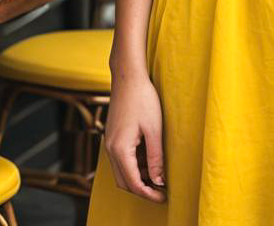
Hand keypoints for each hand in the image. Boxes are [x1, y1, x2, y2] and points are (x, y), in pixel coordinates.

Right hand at [104, 65, 166, 201]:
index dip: (149, 193)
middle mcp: (110, 149)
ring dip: (138, 177)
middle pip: (124, 182)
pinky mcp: (113, 136)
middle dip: (142, 189)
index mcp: (120, 150)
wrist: (128, 77)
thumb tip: (158, 181)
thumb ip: (156, 157)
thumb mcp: (154, 129)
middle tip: (161, 191)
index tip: (164, 197)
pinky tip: (150, 159)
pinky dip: (134, 165)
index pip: (133, 183)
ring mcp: (109, 143)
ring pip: (122, 172)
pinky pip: (121, 159)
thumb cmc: (143, 99)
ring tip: (159, 174)